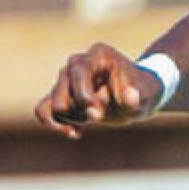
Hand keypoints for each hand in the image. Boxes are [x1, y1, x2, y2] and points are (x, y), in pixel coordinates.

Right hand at [34, 43, 160, 138]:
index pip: (78, 71)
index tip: (96, 114)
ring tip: (92, 122)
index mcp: (98, 56)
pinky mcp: (62, 95)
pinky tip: (75, 133)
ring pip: (53, 103)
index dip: (83, 94)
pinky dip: (54, 124)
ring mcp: (67, 79)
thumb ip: (135, 98)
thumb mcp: (145, 97)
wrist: (139, 98)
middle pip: (61, 89)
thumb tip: (131, 97)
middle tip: (99, 117)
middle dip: (78, 109)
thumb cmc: (142, 93)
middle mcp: (78, 64)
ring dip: (71, 118)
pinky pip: (43, 109)